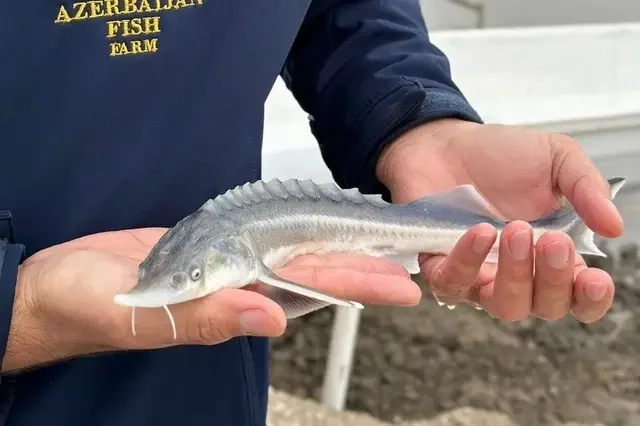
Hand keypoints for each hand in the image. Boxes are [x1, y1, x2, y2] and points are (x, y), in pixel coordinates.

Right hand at [6, 228, 419, 370]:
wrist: (59, 285)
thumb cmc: (90, 306)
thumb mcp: (144, 316)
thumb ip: (206, 317)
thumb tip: (272, 318)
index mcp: (233, 303)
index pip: (310, 292)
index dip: (358, 285)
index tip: (404, 283)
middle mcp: (239, 284)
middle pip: (315, 270)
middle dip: (366, 263)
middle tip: (415, 253)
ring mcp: (226, 263)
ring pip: (293, 251)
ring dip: (337, 243)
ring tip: (382, 235)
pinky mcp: (210, 242)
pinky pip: (259, 235)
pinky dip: (291, 227)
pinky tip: (316, 221)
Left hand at [376, 118, 623, 322]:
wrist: (447, 141)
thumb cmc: (501, 155)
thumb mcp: (556, 158)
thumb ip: (586, 188)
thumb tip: (614, 226)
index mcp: (551, 255)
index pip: (577, 297)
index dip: (590, 299)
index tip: (595, 279)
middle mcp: (517, 273)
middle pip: (544, 307)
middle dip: (553, 279)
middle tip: (552, 240)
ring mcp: (478, 274)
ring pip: (503, 305)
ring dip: (515, 276)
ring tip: (515, 231)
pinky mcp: (438, 265)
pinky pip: (452, 283)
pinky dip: (468, 262)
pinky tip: (480, 232)